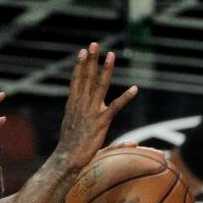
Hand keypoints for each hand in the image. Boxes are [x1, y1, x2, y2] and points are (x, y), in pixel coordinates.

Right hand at [56, 43, 138, 170]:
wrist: (67, 157)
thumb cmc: (70, 146)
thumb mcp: (74, 127)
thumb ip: (82, 118)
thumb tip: (80, 108)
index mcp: (73, 104)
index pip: (77, 80)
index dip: (80, 65)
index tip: (82, 51)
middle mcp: (82, 104)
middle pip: (87, 77)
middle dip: (91, 60)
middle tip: (94, 44)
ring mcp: (92, 111)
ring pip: (100, 85)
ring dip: (106, 69)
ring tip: (110, 55)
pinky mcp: (101, 121)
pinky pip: (116, 106)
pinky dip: (126, 98)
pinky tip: (134, 89)